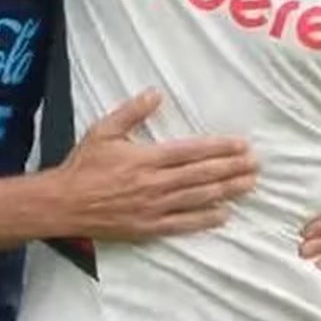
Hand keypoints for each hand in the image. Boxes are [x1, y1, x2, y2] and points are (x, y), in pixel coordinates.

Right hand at [54, 90, 258, 239]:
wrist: (65, 203)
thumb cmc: (84, 164)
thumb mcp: (104, 129)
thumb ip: (132, 111)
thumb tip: (156, 93)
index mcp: (146, 158)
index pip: (191, 152)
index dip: (219, 148)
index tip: (240, 145)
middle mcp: (155, 183)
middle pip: (201, 175)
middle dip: (231, 169)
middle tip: (255, 165)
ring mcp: (154, 208)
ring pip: (198, 199)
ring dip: (226, 191)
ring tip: (248, 185)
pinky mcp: (149, 228)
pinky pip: (183, 224)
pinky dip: (205, 220)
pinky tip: (224, 214)